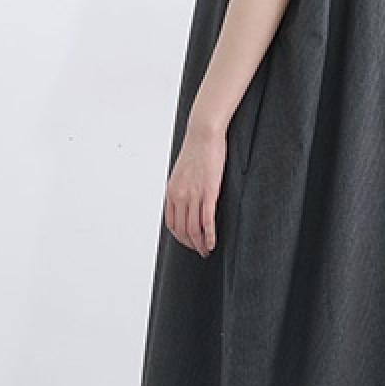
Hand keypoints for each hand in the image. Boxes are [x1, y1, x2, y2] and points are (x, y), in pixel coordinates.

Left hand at [165, 124, 225, 257]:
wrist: (203, 134)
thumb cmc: (196, 150)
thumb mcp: (182, 172)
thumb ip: (183, 188)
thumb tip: (187, 199)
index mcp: (172, 192)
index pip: (172, 224)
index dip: (181, 238)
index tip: (189, 242)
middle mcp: (179, 196)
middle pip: (182, 230)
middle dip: (191, 245)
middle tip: (201, 251)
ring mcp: (193, 195)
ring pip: (194, 228)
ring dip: (200, 244)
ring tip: (207, 250)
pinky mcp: (208, 192)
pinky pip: (206, 220)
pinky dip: (209, 235)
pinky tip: (212, 242)